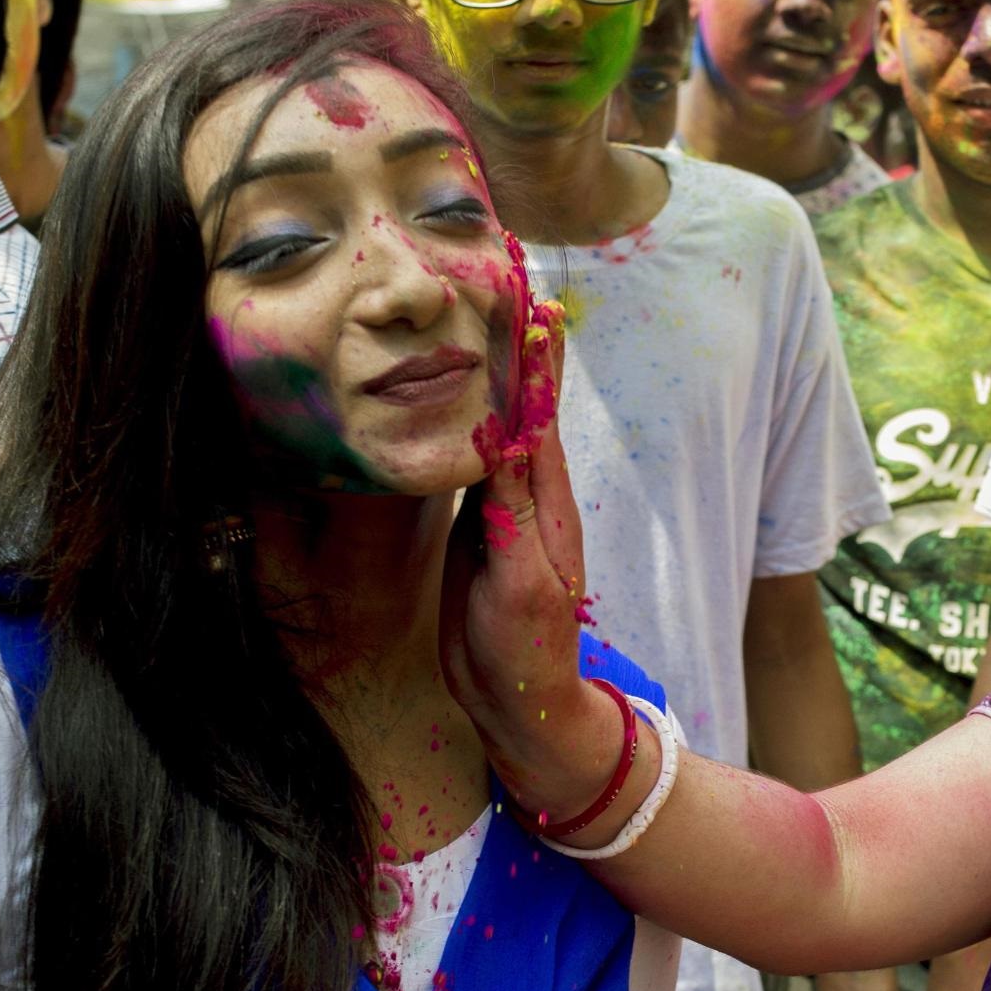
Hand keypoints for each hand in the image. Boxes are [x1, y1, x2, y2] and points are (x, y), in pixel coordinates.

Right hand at [440, 302, 615, 816]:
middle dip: (511, 350)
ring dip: (485, 379)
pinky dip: (458, 425)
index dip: (532, 357)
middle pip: (518, 408)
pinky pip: (467, 464)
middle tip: (500, 285)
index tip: (527, 298)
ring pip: (491, 430)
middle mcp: (525, 495)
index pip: (538, 413)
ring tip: (473, 323)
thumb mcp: (519, 582)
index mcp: (546, 502)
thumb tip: (507, 435)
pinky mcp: (473, 529)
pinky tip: (445, 401)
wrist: (516, 705)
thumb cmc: (527, 651)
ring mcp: (499, 510)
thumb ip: (510, 512)